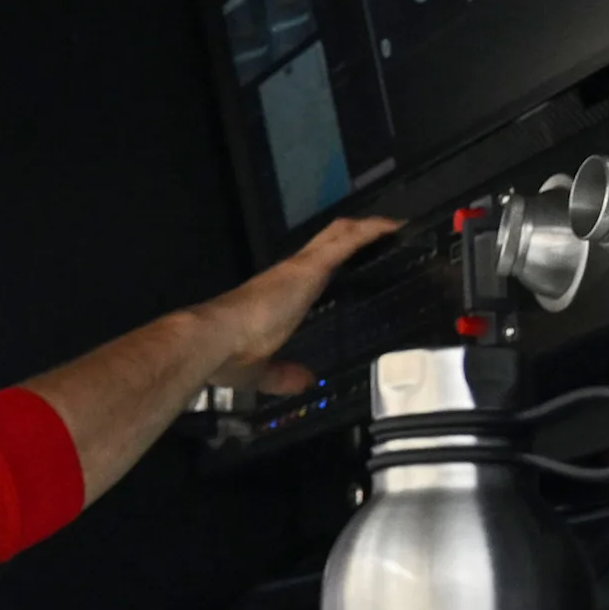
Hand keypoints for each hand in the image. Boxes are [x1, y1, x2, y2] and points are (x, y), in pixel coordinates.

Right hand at [196, 215, 400, 394]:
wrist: (215, 339)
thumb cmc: (231, 354)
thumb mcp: (262, 371)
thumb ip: (284, 375)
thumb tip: (305, 382)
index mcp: (280, 297)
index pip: (311, 271)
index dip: (332, 262)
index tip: (356, 263)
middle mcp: (290, 276)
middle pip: (326, 244)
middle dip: (353, 237)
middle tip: (384, 238)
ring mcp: (300, 269)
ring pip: (338, 236)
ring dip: (365, 230)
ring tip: (393, 228)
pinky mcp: (309, 268)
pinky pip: (347, 243)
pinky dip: (370, 233)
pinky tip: (392, 228)